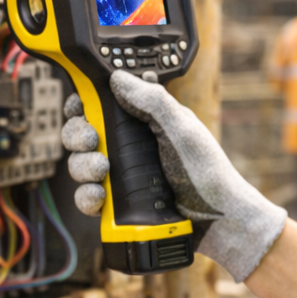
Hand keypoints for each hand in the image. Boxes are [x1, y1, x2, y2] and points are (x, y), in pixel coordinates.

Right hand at [60, 71, 287, 281]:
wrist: (217, 219)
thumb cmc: (207, 170)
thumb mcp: (182, 129)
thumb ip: (152, 101)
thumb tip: (118, 77)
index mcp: (143, 121)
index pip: (102, 104)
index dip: (84, 103)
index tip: (80, 106)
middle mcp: (130, 145)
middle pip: (84, 133)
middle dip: (79, 135)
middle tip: (92, 141)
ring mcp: (123, 175)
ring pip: (81, 164)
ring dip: (82, 166)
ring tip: (100, 172)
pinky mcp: (119, 203)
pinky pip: (89, 197)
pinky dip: (86, 197)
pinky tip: (98, 197)